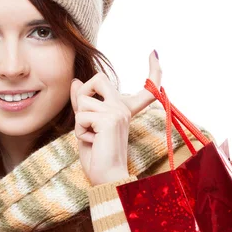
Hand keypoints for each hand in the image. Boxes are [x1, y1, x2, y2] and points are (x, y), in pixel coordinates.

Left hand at [70, 50, 162, 185]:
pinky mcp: (109, 119)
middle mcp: (124, 108)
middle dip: (82, 95)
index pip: (145, 89)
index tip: (155, 53)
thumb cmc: (97, 157)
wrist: (106, 178)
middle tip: (87, 119)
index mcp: (124, 110)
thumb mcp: (86, 126)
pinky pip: (81, 116)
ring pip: (82, 100)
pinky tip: (92, 142)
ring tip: (91, 137)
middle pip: (97, 78)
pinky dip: (79, 131)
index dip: (153, 71)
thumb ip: (82, 104)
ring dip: (78, 121)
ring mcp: (118, 112)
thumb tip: (76, 81)